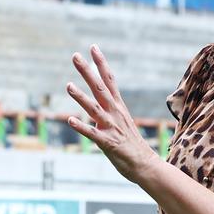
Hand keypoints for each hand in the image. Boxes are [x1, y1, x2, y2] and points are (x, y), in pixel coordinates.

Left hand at [66, 45, 160, 181]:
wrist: (145, 165)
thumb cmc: (131, 144)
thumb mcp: (121, 121)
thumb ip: (109, 110)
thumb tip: (96, 101)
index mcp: (118, 107)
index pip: (110, 80)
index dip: (101, 63)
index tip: (93, 48)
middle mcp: (115, 113)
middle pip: (100, 88)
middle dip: (87, 71)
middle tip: (75, 56)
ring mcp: (111, 128)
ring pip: (94, 109)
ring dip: (81, 97)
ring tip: (68, 85)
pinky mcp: (108, 143)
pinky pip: (92, 134)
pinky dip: (81, 127)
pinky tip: (69, 120)